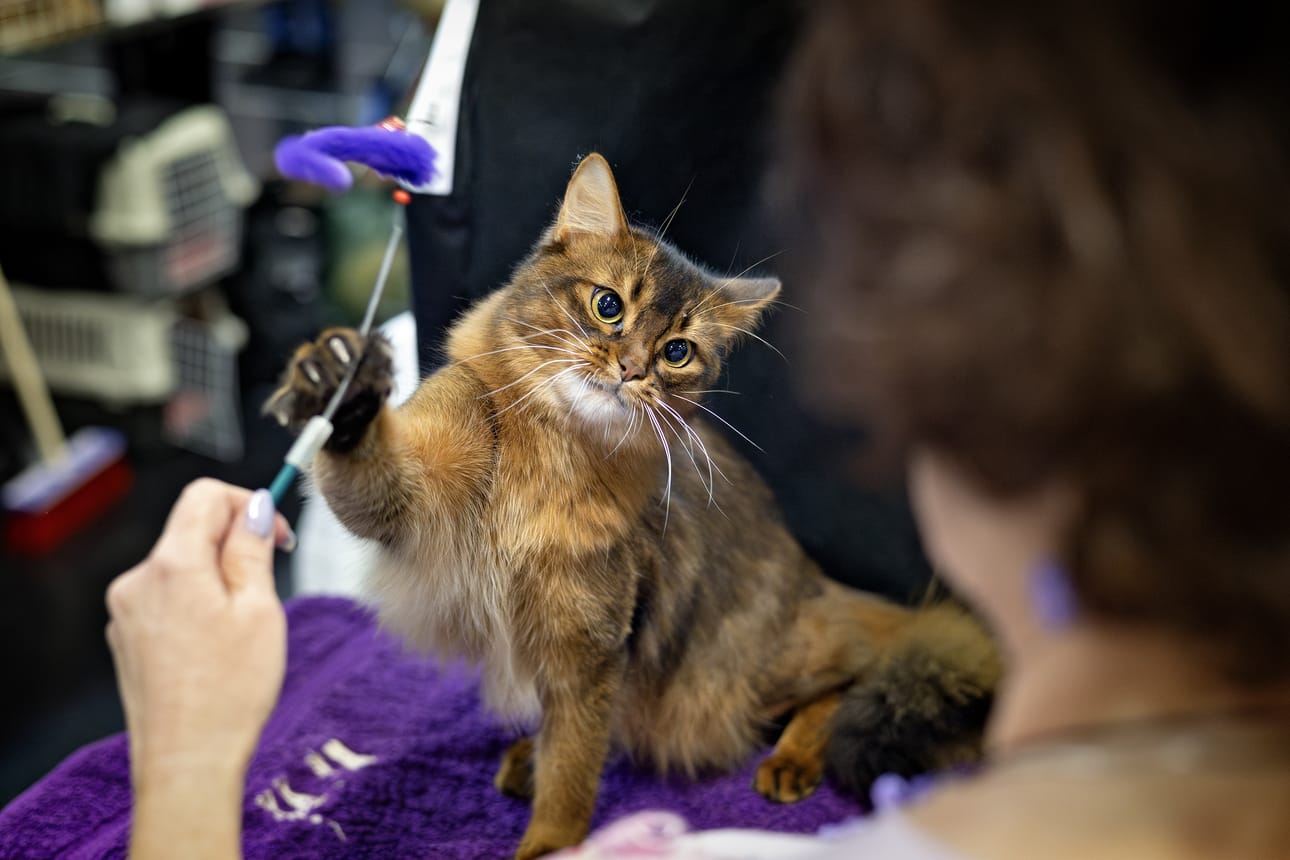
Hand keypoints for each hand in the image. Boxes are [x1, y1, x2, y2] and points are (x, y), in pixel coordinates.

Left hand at [106, 479, 290, 789]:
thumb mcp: (259, 609)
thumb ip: (252, 549)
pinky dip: (196, 604)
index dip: (248, 503)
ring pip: (180, 567)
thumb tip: (254, 509)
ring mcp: (127, 612)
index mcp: (173, 565)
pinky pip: (167, 599)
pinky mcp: (127, 638)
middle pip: (191, 530)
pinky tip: (217, 646)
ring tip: (243, 626)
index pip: (204, 496)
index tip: (276, 536)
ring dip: (217, 577)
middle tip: (269, 585)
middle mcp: (139, 581)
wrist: (187, 761)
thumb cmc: (230, 692)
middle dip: (234, 544)